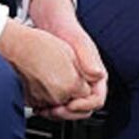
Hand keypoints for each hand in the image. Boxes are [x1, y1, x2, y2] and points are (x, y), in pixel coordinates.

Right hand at [0, 19, 87, 113]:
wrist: (16, 47)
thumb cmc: (40, 46)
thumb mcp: (70, 54)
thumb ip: (84, 72)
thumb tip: (88, 82)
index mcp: (71, 85)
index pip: (87, 94)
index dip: (85, 86)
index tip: (81, 79)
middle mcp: (58, 97)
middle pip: (74, 104)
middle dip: (75, 97)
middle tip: (70, 84)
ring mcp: (43, 100)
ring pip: (59, 107)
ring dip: (61, 100)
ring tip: (57, 83)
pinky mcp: (31, 102)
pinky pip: (44, 105)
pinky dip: (47, 100)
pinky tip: (46, 86)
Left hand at [25, 0, 107, 117]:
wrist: (53, 25)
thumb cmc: (68, 32)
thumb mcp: (79, 45)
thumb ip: (89, 61)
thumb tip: (97, 75)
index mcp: (97, 76)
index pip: (96, 100)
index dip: (84, 106)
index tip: (70, 106)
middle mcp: (88, 83)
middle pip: (84, 109)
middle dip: (69, 113)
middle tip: (53, 111)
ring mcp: (75, 86)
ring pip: (71, 108)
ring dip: (59, 112)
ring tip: (45, 110)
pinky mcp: (62, 87)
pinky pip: (61, 103)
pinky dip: (51, 107)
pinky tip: (40, 105)